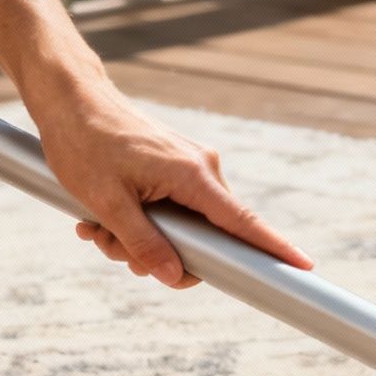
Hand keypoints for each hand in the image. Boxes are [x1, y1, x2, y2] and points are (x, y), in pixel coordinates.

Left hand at [30, 83, 312, 286]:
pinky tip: (100, 217)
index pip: (243, 222)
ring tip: (97, 227)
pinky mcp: (175, 166)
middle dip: (159, 255)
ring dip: (139, 240)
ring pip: (183, 228)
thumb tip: (175, 277)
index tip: (305, 266)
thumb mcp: (107, 204)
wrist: (70, 97)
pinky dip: (139, 220)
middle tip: (110, 247)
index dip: (273, 247)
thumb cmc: (84, 144)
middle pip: (205, 238)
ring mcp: (190, 166)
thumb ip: (144, 244)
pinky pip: (171, 210)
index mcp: (192, 176)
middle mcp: (201, 169)